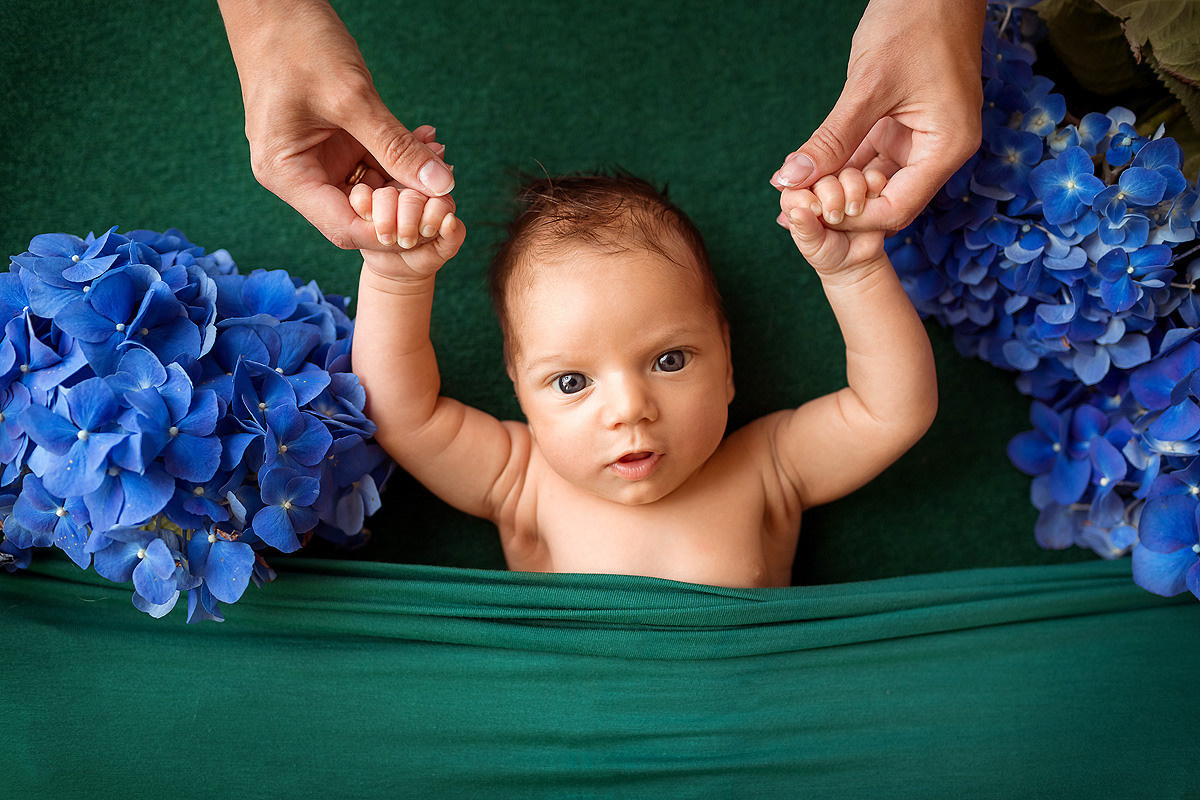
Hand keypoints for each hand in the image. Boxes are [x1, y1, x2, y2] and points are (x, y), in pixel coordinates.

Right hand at [218, 0, 455, 250]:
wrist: (277, 6)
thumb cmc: (299, 44)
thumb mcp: (351, 98)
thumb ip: (395, 145)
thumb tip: (442, 185)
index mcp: (286, 175)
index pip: (345, 227)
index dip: (391, 231)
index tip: (433, 218)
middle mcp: (300, 176)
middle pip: (361, 214)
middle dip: (405, 205)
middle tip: (445, 187)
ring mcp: (318, 161)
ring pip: (373, 190)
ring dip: (408, 179)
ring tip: (439, 155)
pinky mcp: (336, 144)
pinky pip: (374, 163)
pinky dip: (401, 156)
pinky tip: (429, 142)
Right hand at [352, 183, 465, 280]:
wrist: (397, 268)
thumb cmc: (424, 254)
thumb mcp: (444, 249)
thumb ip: (453, 235)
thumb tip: (450, 220)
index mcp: (434, 195)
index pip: (436, 196)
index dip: (433, 213)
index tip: (427, 231)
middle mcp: (410, 189)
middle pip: (410, 195)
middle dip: (409, 221)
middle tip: (406, 241)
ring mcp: (387, 193)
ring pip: (385, 194)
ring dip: (386, 219)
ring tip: (387, 239)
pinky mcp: (364, 199)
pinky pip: (360, 194)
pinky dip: (363, 206)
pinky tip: (367, 219)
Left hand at [771, 0, 984, 233]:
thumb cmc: (914, 21)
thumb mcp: (868, 86)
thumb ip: (832, 139)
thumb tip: (790, 180)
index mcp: (947, 147)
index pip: (897, 209)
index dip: (852, 218)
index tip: (810, 215)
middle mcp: (939, 150)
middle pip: (886, 201)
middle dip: (840, 206)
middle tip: (792, 208)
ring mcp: (922, 138)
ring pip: (873, 181)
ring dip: (836, 187)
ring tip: (793, 191)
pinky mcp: (903, 125)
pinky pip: (869, 157)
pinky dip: (840, 164)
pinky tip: (806, 170)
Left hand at [778, 168, 887, 273]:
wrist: (857, 262)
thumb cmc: (828, 253)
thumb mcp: (813, 246)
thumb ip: (805, 229)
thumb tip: (798, 212)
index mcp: (802, 201)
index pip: (796, 186)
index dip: (804, 195)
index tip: (815, 210)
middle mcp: (823, 189)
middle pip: (824, 177)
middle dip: (830, 196)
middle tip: (835, 218)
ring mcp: (846, 187)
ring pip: (850, 174)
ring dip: (853, 191)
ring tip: (853, 212)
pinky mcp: (869, 189)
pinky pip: (873, 177)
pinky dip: (873, 187)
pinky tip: (871, 202)